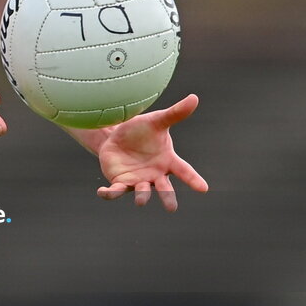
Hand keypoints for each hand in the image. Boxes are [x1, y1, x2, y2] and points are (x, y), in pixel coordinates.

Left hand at [96, 94, 206, 211]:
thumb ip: (175, 113)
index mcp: (168, 161)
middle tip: (172, 207)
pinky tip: (102, 192)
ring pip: (141, 192)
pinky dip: (109, 194)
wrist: (119, 136)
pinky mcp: (121, 183)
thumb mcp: (157, 120)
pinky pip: (115, 191)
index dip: (193, 179)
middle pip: (164, 189)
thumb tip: (194, 97)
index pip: (183, 171)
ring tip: (141, 201)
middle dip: (167, 197)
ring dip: (142, 197)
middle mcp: (155, 175)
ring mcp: (139, 181)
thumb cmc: (143, 130)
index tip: (204, 188)